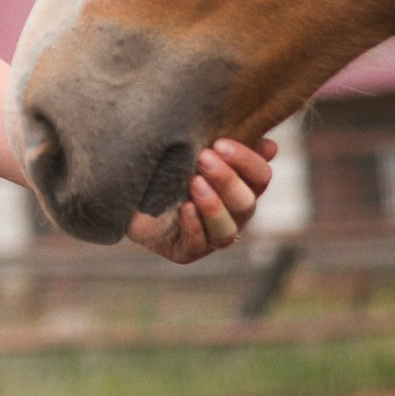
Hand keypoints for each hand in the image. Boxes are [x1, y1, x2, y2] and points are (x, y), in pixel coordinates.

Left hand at [127, 137, 274, 264]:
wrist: (122, 182)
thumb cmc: (162, 160)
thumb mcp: (192, 146)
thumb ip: (228, 146)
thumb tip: (272, 147)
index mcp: (240, 185)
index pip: (261, 177)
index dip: (247, 162)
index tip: (220, 143)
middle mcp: (231, 214)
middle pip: (246, 203)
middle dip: (226, 180)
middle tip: (204, 158)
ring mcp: (210, 236)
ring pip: (227, 230)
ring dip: (214, 206)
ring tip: (194, 183)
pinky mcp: (185, 251)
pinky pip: (197, 246)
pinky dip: (194, 226)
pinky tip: (184, 209)